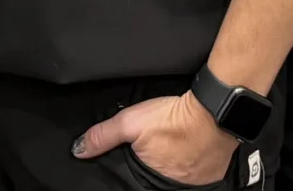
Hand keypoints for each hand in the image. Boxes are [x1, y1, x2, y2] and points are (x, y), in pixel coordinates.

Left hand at [74, 92, 235, 184]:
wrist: (214, 110)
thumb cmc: (173, 118)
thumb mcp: (130, 122)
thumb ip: (103, 136)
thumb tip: (78, 150)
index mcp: (150, 182)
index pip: (133, 183)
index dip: (132, 172)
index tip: (135, 160)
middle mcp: (172, 187)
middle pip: (155, 179)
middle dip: (151, 167)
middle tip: (153, 148)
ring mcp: (193, 183)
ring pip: (176, 176)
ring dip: (171, 164)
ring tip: (170, 145)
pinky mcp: (212, 174)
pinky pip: (196, 172)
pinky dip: (190, 162)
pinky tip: (188, 146)